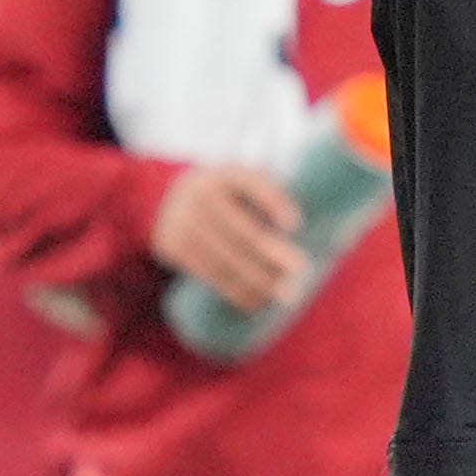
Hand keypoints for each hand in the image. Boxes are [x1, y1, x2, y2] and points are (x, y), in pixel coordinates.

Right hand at [150, 164, 305, 317]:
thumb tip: (306, 231)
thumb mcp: (243, 184)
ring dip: (257, 281)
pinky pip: (208, 273)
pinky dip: (234, 290)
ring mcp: (181, 220)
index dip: (274, 201)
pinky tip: (255, 301)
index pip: (253, 183)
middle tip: (300, 272)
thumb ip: (272, 196)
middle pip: (243, 231)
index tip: (296, 224)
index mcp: (224, 173)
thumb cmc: (225, 198)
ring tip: (284, 295)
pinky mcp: (170, 245)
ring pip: (226, 259)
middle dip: (273, 255)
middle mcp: (199, 192)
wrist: (168, 202)